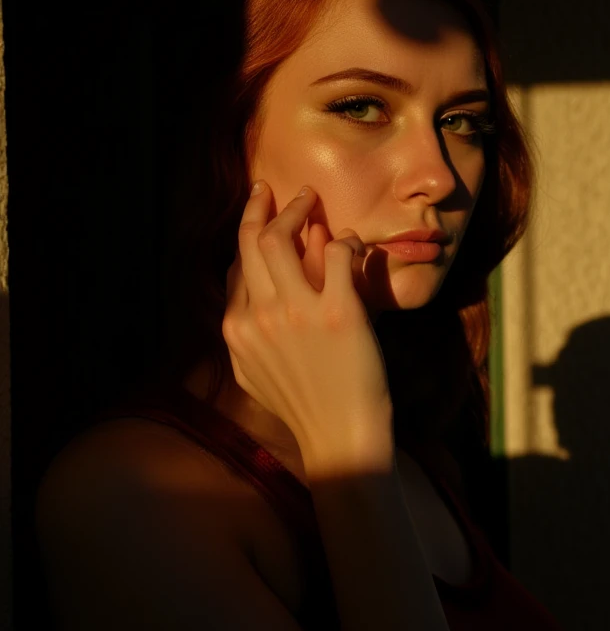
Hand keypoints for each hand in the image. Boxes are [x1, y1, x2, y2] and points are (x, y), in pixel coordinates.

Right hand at [222, 182, 394, 480]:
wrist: (339, 439)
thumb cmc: (302, 409)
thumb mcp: (255, 372)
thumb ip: (250, 329)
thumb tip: (262, 287)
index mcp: (236, 330)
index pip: (237, 263)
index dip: (249, 230)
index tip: (260, 209)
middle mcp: (259, 316)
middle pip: (253, 240)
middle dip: (266, 206)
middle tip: (283, 191)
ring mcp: (296, 313)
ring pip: (283, 237)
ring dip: (298, 210)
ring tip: (312, 201)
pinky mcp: (338, 313)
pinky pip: (336, 254)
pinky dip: (343, 242)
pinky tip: (351, 245)